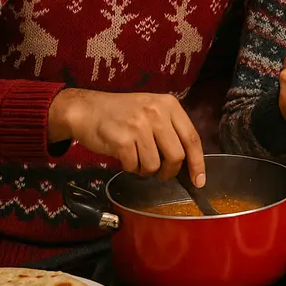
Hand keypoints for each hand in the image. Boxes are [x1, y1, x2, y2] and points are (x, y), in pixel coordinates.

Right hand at [47, 88, 204, 183]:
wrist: (87, 110)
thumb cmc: (122, 114)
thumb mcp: (151, 111)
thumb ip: (170, 130)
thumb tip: (188, 162)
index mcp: (169, 105)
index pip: (192, 138)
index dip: (197, 163)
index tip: (199, 181)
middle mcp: (156, 113)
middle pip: (176, 156)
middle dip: (169, 171)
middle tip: (159, 172)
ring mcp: (139, 125)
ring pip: (155, 165)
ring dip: (146, 170)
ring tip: (137, 159)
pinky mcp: (122, 139)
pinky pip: (134, 167)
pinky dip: (130, 168)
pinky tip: (125, 157)